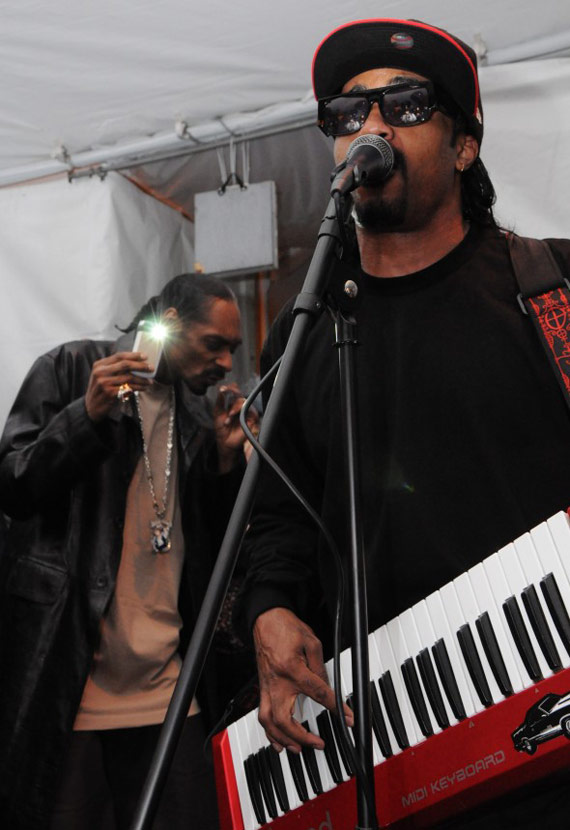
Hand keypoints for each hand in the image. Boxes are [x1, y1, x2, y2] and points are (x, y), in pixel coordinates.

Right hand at [85, 352, 152, 421]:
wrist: (91, 408)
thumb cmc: (101, 390)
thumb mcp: (102, 376)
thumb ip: (114, 368)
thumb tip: (136, 363)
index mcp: (99, 365)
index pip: (119, 356)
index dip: (133, 355)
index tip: (145, 356)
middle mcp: (100, 372)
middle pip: (125, 364)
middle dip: (141, 365)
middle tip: (151, 368)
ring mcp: (104, 383)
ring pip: (129, 377)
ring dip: (142, 379)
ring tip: (150, 381)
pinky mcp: (109, 393)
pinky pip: (129, 388)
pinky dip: (138, 387)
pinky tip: (144, 388)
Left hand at [213, 384, 258, 471]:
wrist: (226, 443)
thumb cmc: (222, 430)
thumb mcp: (218, 414)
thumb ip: (219, 402)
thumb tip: (221, 391)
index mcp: (233, 405)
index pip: (234, 393)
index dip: (230, 388)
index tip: (223, 388)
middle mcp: (240, 407)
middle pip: (239, 395)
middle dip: (232, 393)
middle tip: (224, 391)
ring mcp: (247, 412)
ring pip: (244, 401)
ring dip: (234, 406)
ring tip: (229, 415)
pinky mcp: (252, 418)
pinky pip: (249, 409)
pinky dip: (240, 410)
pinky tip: (233, 415)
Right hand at [253, 607, 352, 752]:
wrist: (266, 620)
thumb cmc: (287, 628)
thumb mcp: (312, 643)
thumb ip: (319, 668)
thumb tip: (327, 688)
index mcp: (292, 669)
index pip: (318, 693)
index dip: (336, 708)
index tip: (348, 718)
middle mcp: (276, 682)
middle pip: (284, 719)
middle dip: (301, 737)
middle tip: (318, 743)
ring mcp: (266, 687)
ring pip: (269, 722)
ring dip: (283, 740)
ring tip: (298, 749)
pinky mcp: (262, 688)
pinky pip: (262, 716)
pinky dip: (270, 733)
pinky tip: (278, 743)